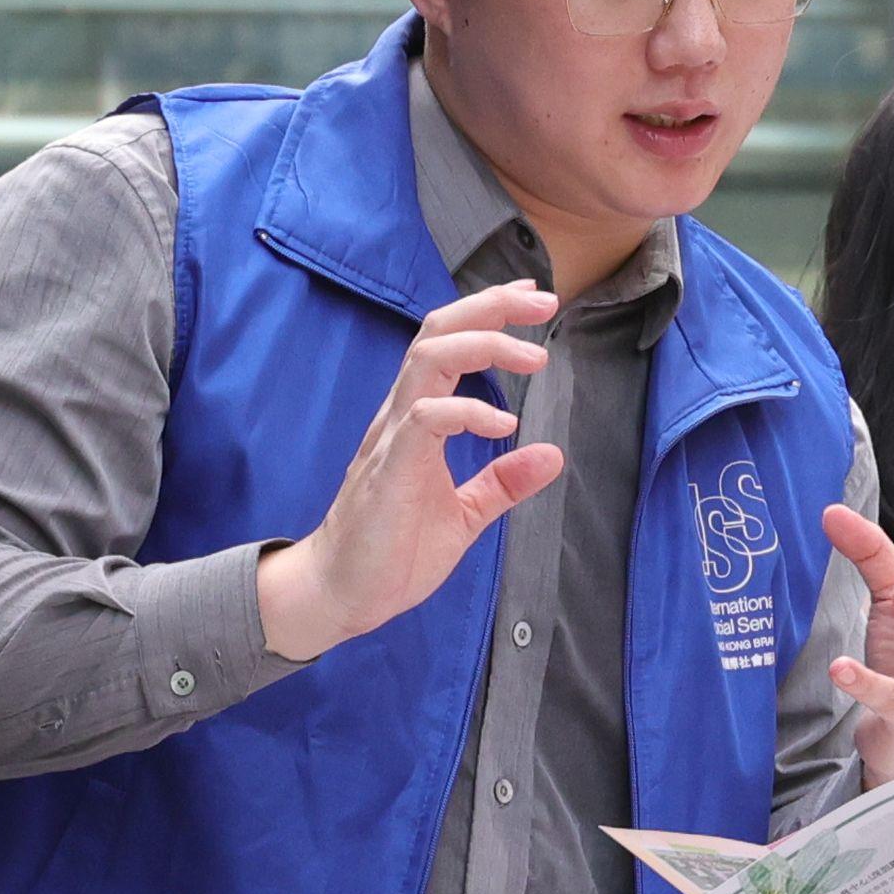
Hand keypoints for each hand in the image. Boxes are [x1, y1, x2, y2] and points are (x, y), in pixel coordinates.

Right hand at [251, 287, 560, 660]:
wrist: (342, 595)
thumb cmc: (392, 552)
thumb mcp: (464, 514)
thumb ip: (502, 483)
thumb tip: (552, 455)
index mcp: (416, 419)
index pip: (448, 343)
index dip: (488, 313)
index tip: (534, 299)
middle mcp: (400, 417)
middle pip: (436, 332)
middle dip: (490, 307)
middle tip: (543, 302)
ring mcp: (391, 440)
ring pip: (427, 360)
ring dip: (484, 345)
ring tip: (533, 358)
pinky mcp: (389, 471)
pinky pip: (424, 420)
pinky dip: (467, 412)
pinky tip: (503, 426)